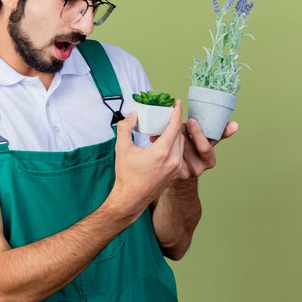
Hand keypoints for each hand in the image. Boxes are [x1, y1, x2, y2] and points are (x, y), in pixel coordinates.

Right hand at [109, 100, 188, 216]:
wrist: (130, 199)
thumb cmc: (126, 175)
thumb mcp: (122, 148)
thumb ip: (126, 128)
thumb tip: (132, 116)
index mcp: (162, 152)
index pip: (174, 127)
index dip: (176, 112)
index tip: (177, 102)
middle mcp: (173, 160)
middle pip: (179, 134)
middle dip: (174, 123)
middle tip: (166, 114)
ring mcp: (175, 168)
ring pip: (180, 144)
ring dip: (174, 135)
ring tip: (164, 129)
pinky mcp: (175, 174)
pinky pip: (179, 154)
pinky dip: (174, 145)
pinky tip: (163, 144)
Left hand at [151, 119, 238, 179]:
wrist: (178, 174)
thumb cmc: (192, 151)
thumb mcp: (206, 142)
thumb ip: (218, 133)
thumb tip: (236, 125)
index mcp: (210, 159)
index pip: (206, 145)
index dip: (198, 134)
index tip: (191, 121)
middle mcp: (200, 168)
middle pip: (187, 145)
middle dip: (181, 131)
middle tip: (174, 120)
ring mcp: (187, 172)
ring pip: (176, 147)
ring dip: (171, 136)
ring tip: (164, 127)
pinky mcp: (174, 174)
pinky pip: (166, 154)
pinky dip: (160, 145)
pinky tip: (154, 138)